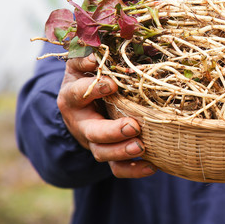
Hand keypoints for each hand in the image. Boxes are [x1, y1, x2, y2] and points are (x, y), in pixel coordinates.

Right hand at [57, 53, 156, 177]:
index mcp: (72, 97)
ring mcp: (93, 141)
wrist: (79, 106)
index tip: (113, 84)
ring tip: (141, 147)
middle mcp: (81, 122)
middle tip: (133, 126)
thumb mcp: (80, 65)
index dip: (94, 89)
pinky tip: (152, 166)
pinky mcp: (107, 154)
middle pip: (93, 132)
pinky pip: (117, 168)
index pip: (78, 94)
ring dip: (122, 152)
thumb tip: (96, 53)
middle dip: (112, 132)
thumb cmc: (86, 78)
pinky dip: (133, 170)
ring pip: (103, 153)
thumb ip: (86, 56)